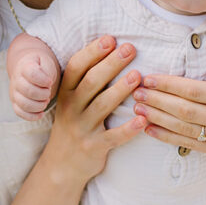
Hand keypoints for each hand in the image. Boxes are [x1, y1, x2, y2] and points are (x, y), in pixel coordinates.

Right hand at [10, 53, 57, 120]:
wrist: (30, 70)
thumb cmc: (41, 66)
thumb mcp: (46, 62)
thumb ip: (47, 70)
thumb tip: (47, 84)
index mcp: (24, 67)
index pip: (32, 74)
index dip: (43, 80)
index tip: (50, 82)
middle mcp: (16, 80)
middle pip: (28, 91)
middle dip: (44, 94)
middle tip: (48, 92)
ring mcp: (14, 93)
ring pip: (24, 104)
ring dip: (40, 106)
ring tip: (46, 101)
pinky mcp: (15, 103)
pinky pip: (20, 113)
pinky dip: (33, 116)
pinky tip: (42, 113)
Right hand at [45, 36, 146, 183]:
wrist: (61, 165)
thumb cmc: (73, 125)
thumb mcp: (70, 102)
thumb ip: (84, 80)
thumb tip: (110, 49)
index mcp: (65, 94)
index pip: (76, 68)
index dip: (92, 52)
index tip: (110, 39)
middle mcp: (71, 109)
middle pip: (91, 82)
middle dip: (111, 64)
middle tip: (130, 48)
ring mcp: (82, 129)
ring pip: (102, 106)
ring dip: (120, 89)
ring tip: (138, 76)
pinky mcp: (94, 147)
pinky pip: (113, 137)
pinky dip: (129, 129)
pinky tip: (143, 119)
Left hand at [131, 52, 205, 156]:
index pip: (198, 92)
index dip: (171, 85)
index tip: (150, 78)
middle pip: (188, 112)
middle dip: (159, 101)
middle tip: (136, 92)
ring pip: (186, 130)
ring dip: (158, 119)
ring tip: (137, 107)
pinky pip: (190, 145)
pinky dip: (167, 137)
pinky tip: (149, 128)